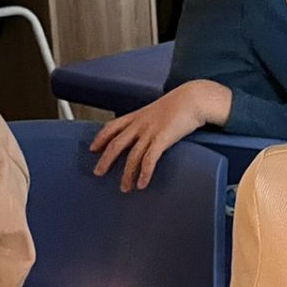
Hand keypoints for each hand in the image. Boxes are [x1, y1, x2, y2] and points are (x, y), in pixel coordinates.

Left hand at [91, 81, 230, 190]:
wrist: (193, 98)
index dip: (100, 138)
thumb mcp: (158, 110)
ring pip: (131, 156)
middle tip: (98, 173)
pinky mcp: (162, 139)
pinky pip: (149, 159)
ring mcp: (150, 132)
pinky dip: (144, 173)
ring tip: (125, 188)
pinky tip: (142, 184)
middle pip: (116, 144)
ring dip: (127, 174)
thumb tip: (149, 132)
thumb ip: (150, 120)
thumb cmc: (181, 104)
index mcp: (137, 116)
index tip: (93, 148)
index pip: (112, 127)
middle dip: (105, 160)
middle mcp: (139, 124)